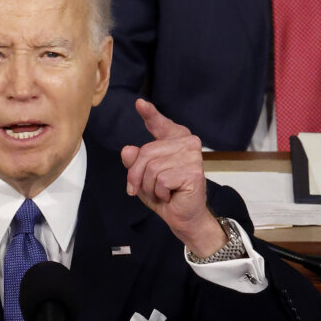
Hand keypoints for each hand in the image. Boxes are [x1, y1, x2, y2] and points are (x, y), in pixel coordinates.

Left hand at [119, 99, 224, 257]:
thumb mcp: (142, 176)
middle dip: (137, 175)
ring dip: (149, 186)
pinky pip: (161, 180)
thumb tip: (128, 150)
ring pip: (151, 168)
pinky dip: (159, 192)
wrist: (182, 217)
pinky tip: (171, 195)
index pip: (159, 124)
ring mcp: (191, 156)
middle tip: (143, 189)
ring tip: (161, 192)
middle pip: (145, 153)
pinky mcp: (193, 172)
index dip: (150, 114)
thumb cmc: (164, 194)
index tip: (140, 103)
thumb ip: (134, 161)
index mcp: (175, 139)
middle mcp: (186, 143)